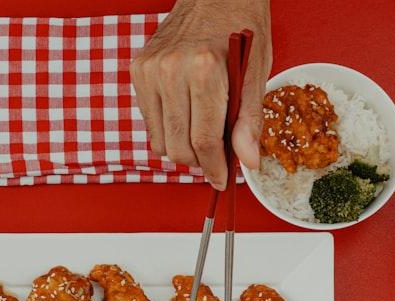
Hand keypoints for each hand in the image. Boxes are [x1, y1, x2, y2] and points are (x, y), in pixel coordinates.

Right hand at [130, 0, 271, 188]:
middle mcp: (170, 70)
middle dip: (200, 161)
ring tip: (202, 135)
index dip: (215, 168)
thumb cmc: (240, 26)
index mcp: (203, 69)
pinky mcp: (138, 71)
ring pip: (160, 140)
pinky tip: (186, 117)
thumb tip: (247, 161)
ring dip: (182, 148)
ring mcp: (149, 71)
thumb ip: (249, 120)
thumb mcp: (256, 72)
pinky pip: (150, 121)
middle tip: (217, 157)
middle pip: (179, 146)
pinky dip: (168, 129)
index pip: (204, 140)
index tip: (222, 179)